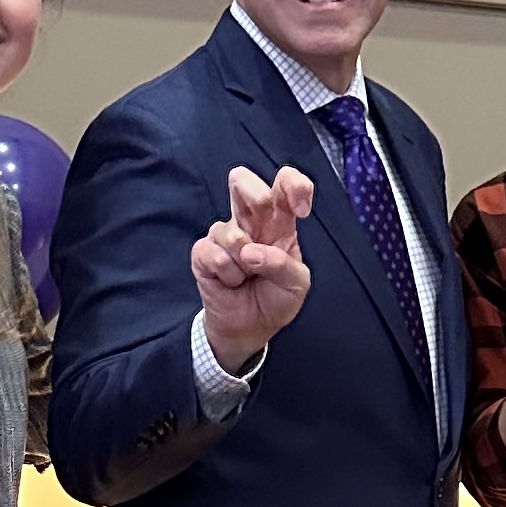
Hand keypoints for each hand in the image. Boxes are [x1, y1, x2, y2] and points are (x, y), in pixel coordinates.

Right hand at [192, 163, 314, 365]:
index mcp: (279, 220)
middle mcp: (250, 221)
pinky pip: (214, 254)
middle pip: (242, 179)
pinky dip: (228, 274)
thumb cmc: (276, 298)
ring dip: (244, 262)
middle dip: (255, 197)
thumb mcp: (296, 284)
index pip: (285, 184)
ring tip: (248, 276)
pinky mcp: (203, 252)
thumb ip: (284, 265)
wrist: (251, 327)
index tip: (302, 210)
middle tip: (266, 231)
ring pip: (230, 231)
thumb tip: (251, 252)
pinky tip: (231, 282)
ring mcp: (224, 234)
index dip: (294, 186)